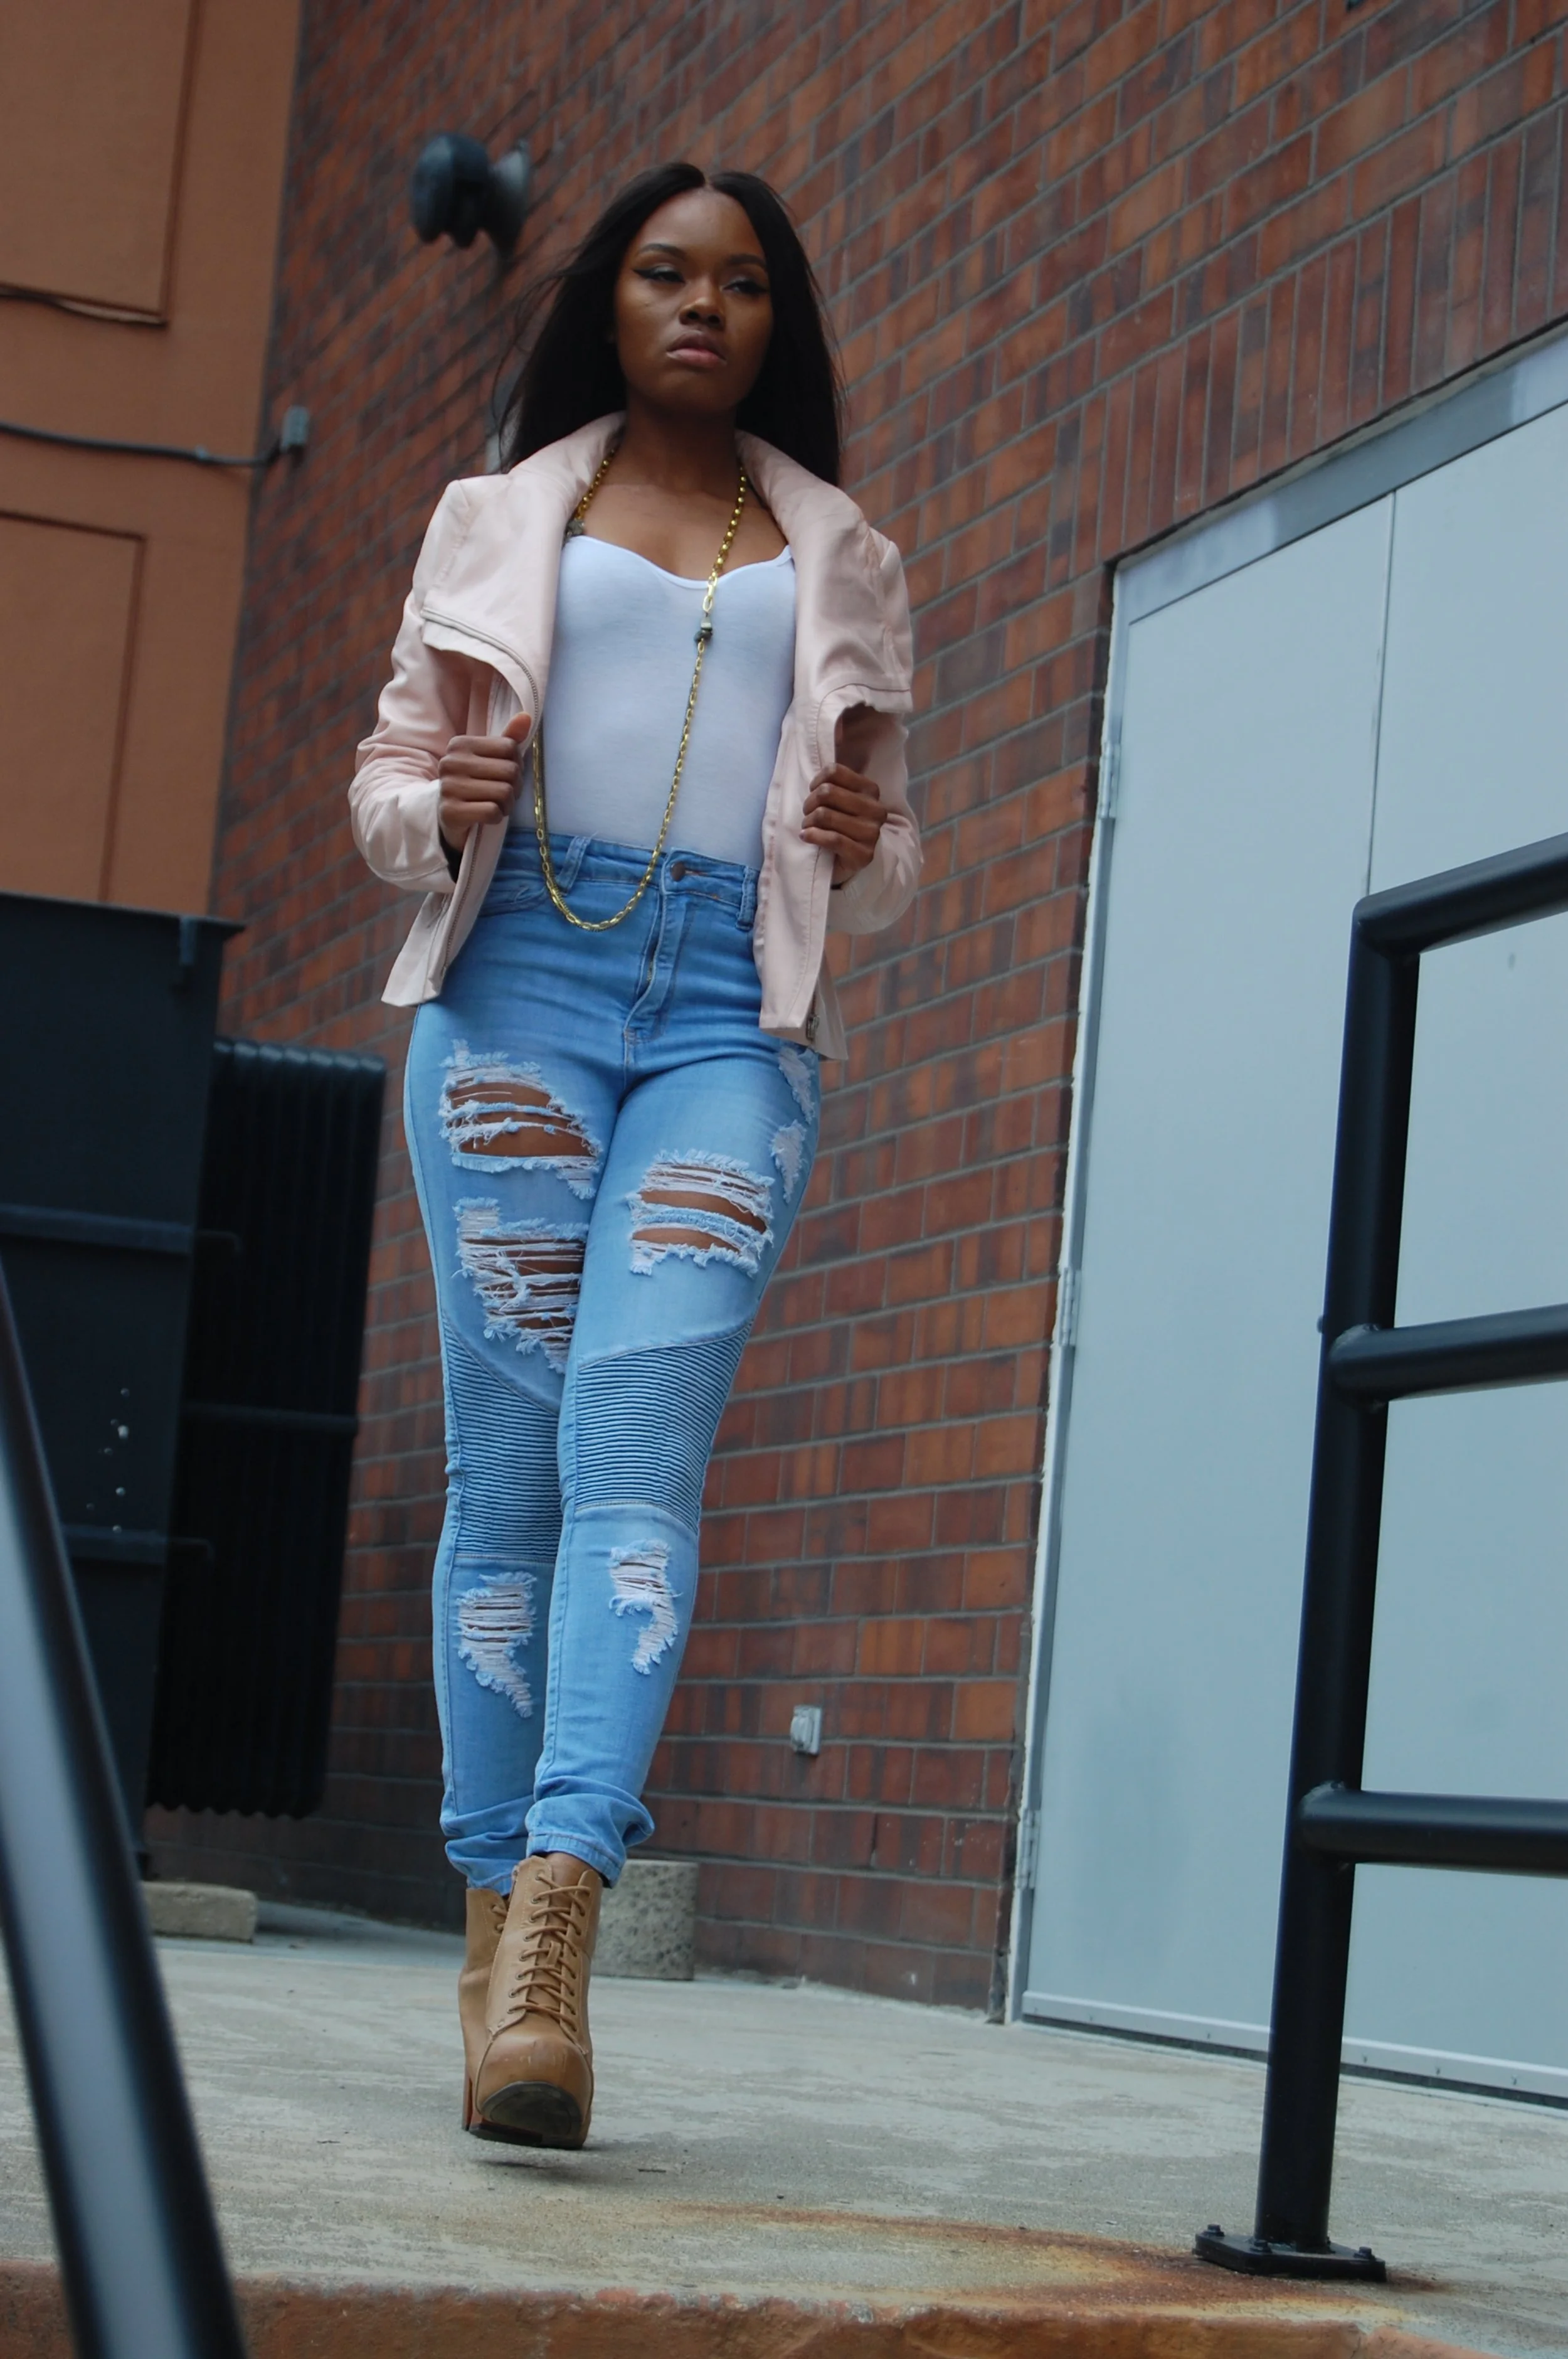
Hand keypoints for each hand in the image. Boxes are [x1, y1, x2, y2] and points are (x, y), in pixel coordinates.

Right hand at [438, 712, 529, 851]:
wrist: (448, 816)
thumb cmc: (475, 784)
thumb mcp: (490, 760)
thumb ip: (508, 739)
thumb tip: (526, 717)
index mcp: (460, 744)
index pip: (510, 748)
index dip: (517, 765)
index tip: (506, 776)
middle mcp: (451, 763)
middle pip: (510, 771)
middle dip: (515, 787)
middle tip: (504, 795)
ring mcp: (448, 787)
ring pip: (504, 793)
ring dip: (507, 804)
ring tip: (496, 805)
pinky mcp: (451, 812)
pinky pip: (492, 812)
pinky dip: (497, 817)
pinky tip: (487, 816)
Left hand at [802, 763, 885, 884]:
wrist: (849, 863)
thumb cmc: (840, 826)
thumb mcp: (839, 799)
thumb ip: (835, 779)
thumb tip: (837, 737)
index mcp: (870, 790)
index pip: (834, 772)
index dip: (816, 782)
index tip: (812, 793)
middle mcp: (876, 810)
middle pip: (827, 792)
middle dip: (809, 804)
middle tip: (807, 814)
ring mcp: (872, 833)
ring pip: (826, 816)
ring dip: (808, 823)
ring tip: (807, 828)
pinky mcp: (864, 854)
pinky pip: (832, 839)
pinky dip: (813, 837)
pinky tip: (806, 837)